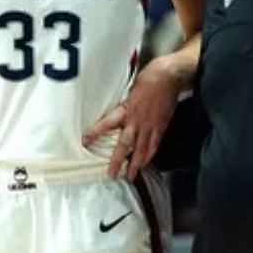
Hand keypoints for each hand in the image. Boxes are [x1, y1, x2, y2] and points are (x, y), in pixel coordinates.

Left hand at [84, 59, 187, 178]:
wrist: (168, 76)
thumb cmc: (147, 79)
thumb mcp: (128, 90)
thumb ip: (122, 104)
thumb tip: (115, 112)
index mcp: (124, 109)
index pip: (106, 124)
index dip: (95, 134)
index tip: (84, 142)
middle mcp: (136, 121)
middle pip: (124, 145)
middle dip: (117, 161)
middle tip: (111, 174)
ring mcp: (149, 126)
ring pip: (141, 150)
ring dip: (135, 164)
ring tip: (130, 176)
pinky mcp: (161, 127)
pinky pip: (154, 145)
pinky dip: (149, 156)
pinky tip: (145, 164)